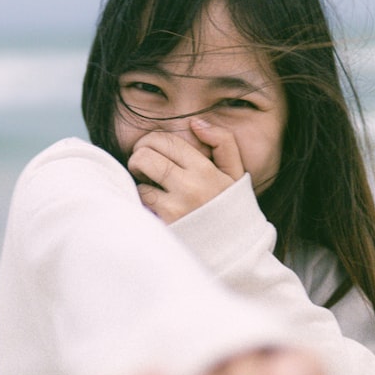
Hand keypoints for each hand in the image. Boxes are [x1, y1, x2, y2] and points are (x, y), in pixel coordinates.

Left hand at [127, 119, 244, 222]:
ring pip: (138, 182)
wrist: (234, 253)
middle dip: (139, 157)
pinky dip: (142, 204)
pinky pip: (141, 206)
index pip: (165, 140)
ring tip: (151, 188)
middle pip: (144, 156)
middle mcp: (189, 187)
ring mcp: (174, 209)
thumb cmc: (231, 210)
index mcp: (206, 170)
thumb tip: (195, 122)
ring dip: (140, 183)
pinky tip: (154, 207)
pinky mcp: (163, 227)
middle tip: (144, 166)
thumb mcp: (236, 175)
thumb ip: (224, 143)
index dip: (151, 141)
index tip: (152, 150)